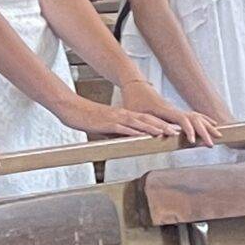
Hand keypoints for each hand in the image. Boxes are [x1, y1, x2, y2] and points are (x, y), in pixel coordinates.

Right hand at [58, 91, 180, 142]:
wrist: (68, 106)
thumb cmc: (83, 116)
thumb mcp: (102, 125)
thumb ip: (114, 131)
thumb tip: (122, 138)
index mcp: (121, 115)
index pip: (144, 119)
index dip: (159, 123)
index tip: (171, 129)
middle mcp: (120, 114)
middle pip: (146, 119)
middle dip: (162, 126)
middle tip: (176, 132)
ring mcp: (114, 118)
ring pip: (138, 122)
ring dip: (153, 128)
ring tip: (166, 133)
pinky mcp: (106, 123)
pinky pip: (123, 127)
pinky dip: (135, 131)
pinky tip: (142, 135)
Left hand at [122, 80, 218, 147]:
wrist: (134, 84)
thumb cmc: (133, 99)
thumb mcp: (135, 113)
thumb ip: (146, 124)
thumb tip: (159, 135)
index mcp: (165, 110)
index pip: (182, 119)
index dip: (188, 130)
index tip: (192, 141)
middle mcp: (174, 109)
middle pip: (194, 119)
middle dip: (204, 132)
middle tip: (212, 145)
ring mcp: (176, 109)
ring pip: (197, 116)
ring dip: (207, 126)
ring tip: (219, 136)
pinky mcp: (176, 110)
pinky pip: (194, 115)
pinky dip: (204, 120)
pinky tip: (212, 124)